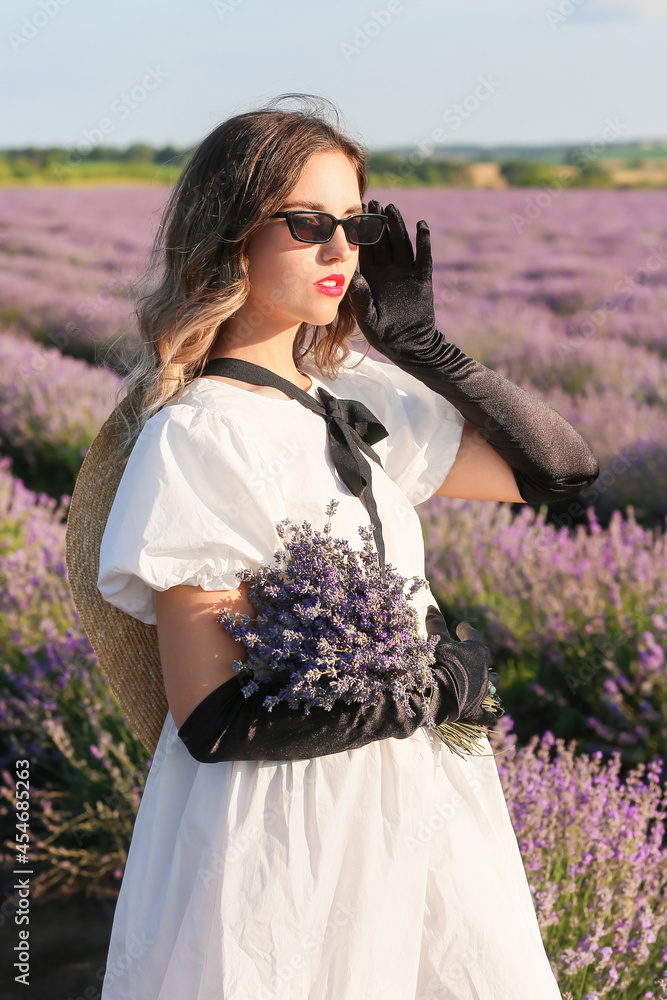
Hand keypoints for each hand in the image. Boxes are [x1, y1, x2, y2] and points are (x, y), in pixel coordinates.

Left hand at [347, 199, 439, 363]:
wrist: (408, 345)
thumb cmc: (383, 335)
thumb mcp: (367, 318)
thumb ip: (360, 298)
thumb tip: (353, 276)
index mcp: (372, 277)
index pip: (366, 250)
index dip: (361, 233)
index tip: (354, 214)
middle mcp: (388, 271)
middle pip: (383, 241)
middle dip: (378, 222)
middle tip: (373, 201)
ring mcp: (406, 273)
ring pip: (401, 244)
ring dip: (397, 226)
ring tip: (392, 208)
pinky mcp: (422, 279)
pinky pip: (423, 257)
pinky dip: (423, 242)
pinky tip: (422, 225)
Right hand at [424, 604, 496, 726]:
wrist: (438, 692)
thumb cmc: (438, 661)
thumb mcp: (435, 639)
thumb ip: (435, 622)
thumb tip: (432, 606)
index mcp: (475, 650)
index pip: (472, 635)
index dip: (465, 630)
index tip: (461, 627)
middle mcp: (483, 669)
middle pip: (485, 660)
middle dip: (480, 658)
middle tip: (473, 657)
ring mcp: (481, 690)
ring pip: (491, 685)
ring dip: (490, 684)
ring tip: (489, 684)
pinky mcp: (476, 709)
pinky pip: (486, 714)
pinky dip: (488, 715)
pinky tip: (492, 718)